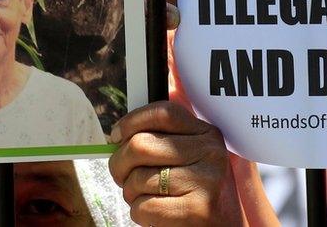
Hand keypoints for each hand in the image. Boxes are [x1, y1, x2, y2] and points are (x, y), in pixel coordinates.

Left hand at [108, 101, 243, 225]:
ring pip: (138, 179)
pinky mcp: (196, 210)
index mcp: (207, 133)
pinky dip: (139, 213)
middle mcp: (210, 152)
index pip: (163, 113)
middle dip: (119, 164)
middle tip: (121, 175)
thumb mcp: (189, 157)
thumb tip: (119, 134)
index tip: (116, 136)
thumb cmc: (193, 191)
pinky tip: (154, 214)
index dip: (131, 122)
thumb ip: (163, 139)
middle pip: (141, 145)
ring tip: (145, 197)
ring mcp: (205, 180)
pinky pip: (143, 207)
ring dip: (131, 193)